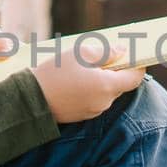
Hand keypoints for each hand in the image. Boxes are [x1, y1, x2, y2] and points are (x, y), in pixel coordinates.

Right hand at [30, 37, 144, 124]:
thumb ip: (106, 52)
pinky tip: (74, 81)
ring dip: (100, 80)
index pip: (135, 78)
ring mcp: (93, 112)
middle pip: (119, 84)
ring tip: (82, 67)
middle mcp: (104, 102)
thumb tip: (122, 50)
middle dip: (115, 70)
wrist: (29, 100)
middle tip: (102, 56)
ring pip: (105, 92)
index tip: (132, 55)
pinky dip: (89, 90)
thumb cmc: (55, 73)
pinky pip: (93, 100)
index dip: (137, 64)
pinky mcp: (82, 116)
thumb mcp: (81, 54)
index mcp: (107, 87)